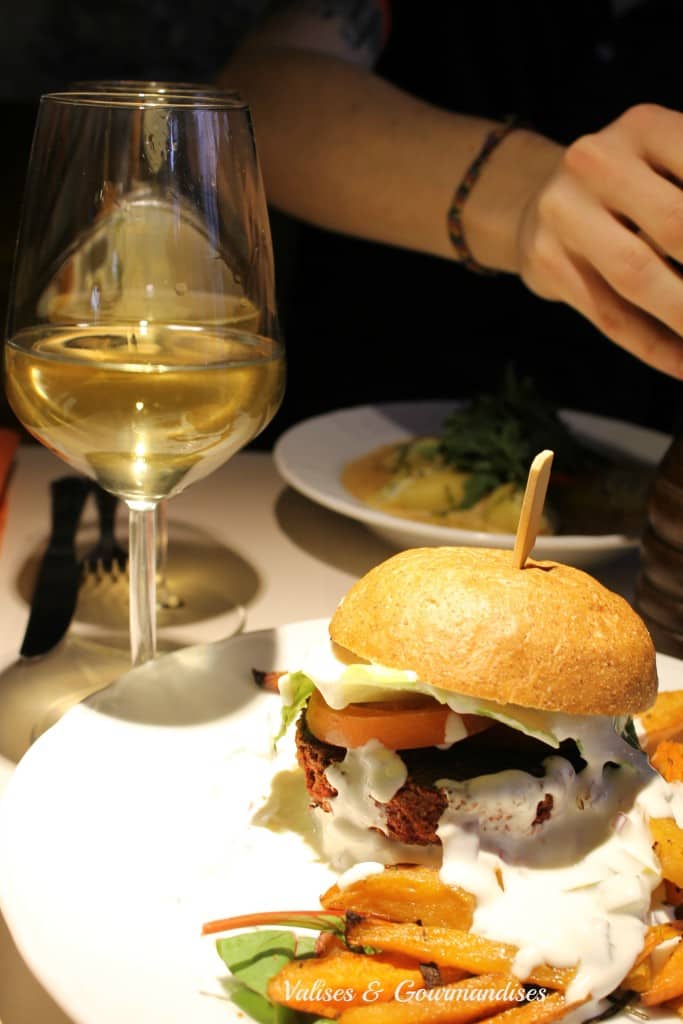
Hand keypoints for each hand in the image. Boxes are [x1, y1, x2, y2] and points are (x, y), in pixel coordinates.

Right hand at [517, 104, 682, 378]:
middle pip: (675, 225)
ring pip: (638, 276)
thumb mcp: (669, 164)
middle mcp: (595, 161)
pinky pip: (609, 315)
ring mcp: (564, 213)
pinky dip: (655, 347)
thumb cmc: (629, 188)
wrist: (540, 204)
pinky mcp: (547, 262)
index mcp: (645, 127)